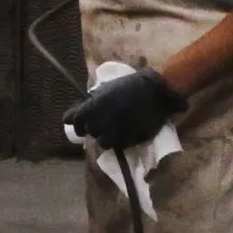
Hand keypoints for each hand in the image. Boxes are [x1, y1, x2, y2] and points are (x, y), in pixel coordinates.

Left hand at [64, 66, 184, 150]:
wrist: (157, 91)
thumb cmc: (130, 86)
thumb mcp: (107, 88)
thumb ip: (92, 102)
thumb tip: (76, 113)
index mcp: (95, 105)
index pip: (76, 120)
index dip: (77, 124)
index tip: (80, 125)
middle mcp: (103, 119)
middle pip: (90, 131)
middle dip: (93, 129)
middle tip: (100, 125)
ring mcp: (116, 131)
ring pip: (102, 143)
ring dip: (105, 138)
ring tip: (111, 132)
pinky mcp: (129, 139)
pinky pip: (118, 146)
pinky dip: (118, 141)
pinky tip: (123, 134)